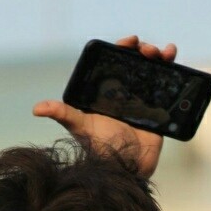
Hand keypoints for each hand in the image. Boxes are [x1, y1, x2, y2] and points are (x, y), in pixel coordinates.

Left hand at [32, 35, 175, 178]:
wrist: (128, 169)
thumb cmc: (102, 148)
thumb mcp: (81, 127)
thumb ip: (63, 114)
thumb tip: (36, 109)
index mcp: (106, 93)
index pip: (114, 63)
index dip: (122, 49)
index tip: (130, 42)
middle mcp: (125, 95)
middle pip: (136, 64)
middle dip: (143, 51)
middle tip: (147, 50)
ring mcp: (143, 103)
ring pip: (153, 72)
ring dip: (160, 57)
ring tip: (163, 53)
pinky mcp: (159, 112)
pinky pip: (169, 89)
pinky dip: (174, 73)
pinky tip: (174, 61)